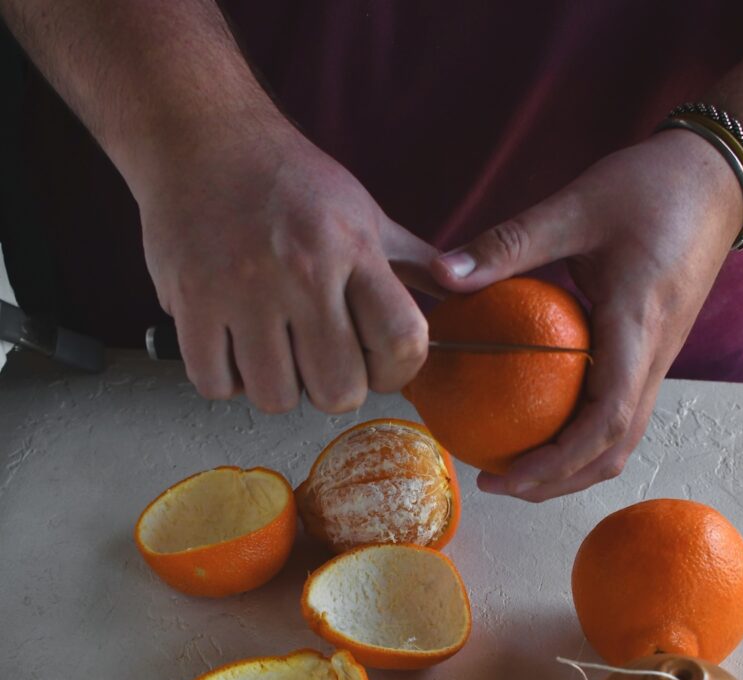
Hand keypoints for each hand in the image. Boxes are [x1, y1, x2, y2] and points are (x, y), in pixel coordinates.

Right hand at [132, 108, 440, 412]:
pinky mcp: (190, 301)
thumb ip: (413, 264)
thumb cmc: (288, 182)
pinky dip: (225, 379)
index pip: (402, 342)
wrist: (200, 135)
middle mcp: (301, 269)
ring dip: (276, 386)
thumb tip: (467, 290)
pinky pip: (216, 385)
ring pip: (275, 397)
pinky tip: (231, 345)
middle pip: (338, 391)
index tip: (377, 366)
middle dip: (332, 389)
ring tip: (270, 348)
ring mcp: (241, 288)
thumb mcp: (364, 213)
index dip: (396, 373)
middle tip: (317, 360)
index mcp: (353, 247)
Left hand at [431, 131, 742, 500]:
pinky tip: (536, 423)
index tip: (506, 476)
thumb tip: (444, 273)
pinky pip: (618, 412)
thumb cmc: (651, 187)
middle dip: (556, 482)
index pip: (606, 421)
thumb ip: (510, 243)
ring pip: (620, 440)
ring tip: (513, 467)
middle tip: (495, 482)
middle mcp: (653, 358)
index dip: (557, 462)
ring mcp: (657, 361)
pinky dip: (579, 436)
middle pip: (613, 450)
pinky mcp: (651, 355)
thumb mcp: (575, 206)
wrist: (715, 177)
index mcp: (637, 329)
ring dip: (570, 467)